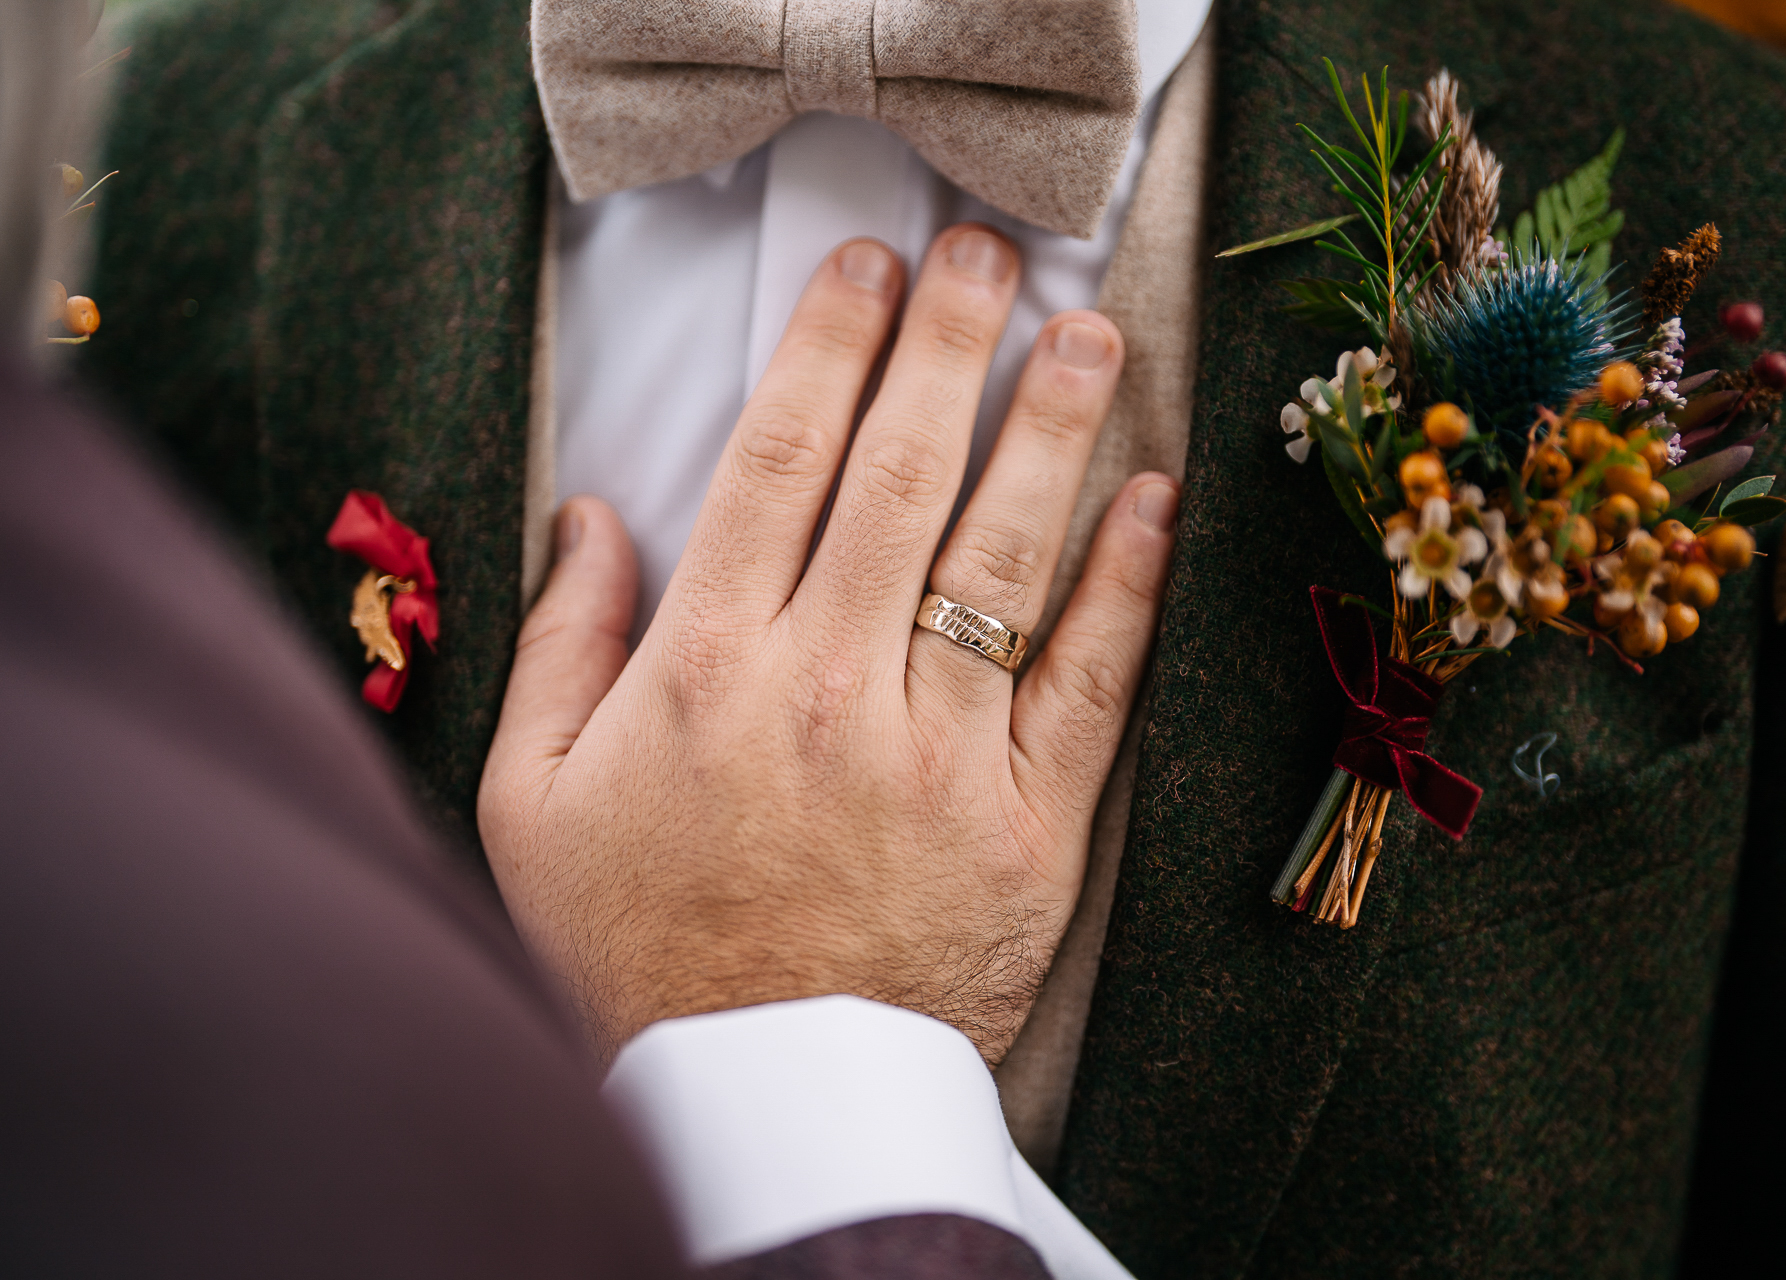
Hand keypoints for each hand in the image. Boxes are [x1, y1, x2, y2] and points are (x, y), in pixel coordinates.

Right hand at [478, 226, 1178, 1065]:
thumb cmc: (640, 949)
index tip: (865, 268)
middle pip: (901, 477)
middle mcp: (828, 692)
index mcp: (706, 672)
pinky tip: (1152, 498)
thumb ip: (559, 646)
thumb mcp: (533, 803)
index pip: (779, 464)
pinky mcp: (1029, 824)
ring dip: (1051, 429)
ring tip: (1087, 333)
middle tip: (983, 254)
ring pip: (1005, 555)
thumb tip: (591, 517)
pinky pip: (1090, 680)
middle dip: (946, 345)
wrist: (760, 1100)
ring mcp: (941, 755)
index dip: (829, 347)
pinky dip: (1127, 584)